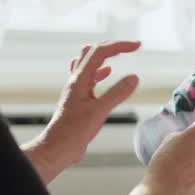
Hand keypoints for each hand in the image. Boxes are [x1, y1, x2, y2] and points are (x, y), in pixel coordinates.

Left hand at [26, 41, 140, 182]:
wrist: (58, 148)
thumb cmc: (72, 132)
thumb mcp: (99, 112)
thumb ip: (117, 94)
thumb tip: (134, 77)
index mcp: (80, 80)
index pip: (100, 52)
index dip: (120, 46)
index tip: (137, 46)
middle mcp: (76, 81)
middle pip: (92, 52)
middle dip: (113, 46)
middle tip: (130, 47)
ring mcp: (77, 89)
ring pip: (88, 63)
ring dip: (104, 56)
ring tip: (119, 54)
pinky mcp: (79, 99)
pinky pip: (90, 78)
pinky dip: (101, 71)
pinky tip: (109, 74)